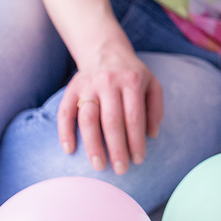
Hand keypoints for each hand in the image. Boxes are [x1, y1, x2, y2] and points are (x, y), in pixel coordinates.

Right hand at [57, 48, 163, 173]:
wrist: (105, 51)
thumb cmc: (131, 75)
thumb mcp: (151, 84)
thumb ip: (155, 108)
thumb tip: (152, 135)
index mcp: (131, 81)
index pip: (134, 117)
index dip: (136, 141)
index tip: (138, 160)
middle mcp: (109, 82)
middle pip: (112, 121)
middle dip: (117, 148)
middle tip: (120, 169)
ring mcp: (88, 85)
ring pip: (88, 119)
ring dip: (92, 145)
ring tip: (99, 165)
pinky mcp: (72, 89)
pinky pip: (65, 112)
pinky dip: (65, 132)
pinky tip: (70, 150)